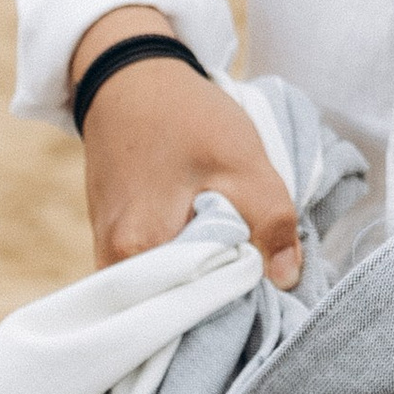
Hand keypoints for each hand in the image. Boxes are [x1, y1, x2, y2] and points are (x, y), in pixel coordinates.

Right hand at [72, 8, 302, 285]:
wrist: (128, 82)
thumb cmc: (184, 117)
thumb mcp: (245, 164)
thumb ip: (272, 224)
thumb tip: (286, 281)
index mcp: (140, 251)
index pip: (193, 311)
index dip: (236, 308)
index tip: (268, 298)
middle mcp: (113, 268)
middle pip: (175, 312)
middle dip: (218, 307)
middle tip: (258, 290)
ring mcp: (107, 263)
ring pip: (163, 299)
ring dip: (201, 292)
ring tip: (236, 274)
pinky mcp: (110, 252)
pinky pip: (152, 283)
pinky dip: (183, 278)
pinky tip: (208, 259)